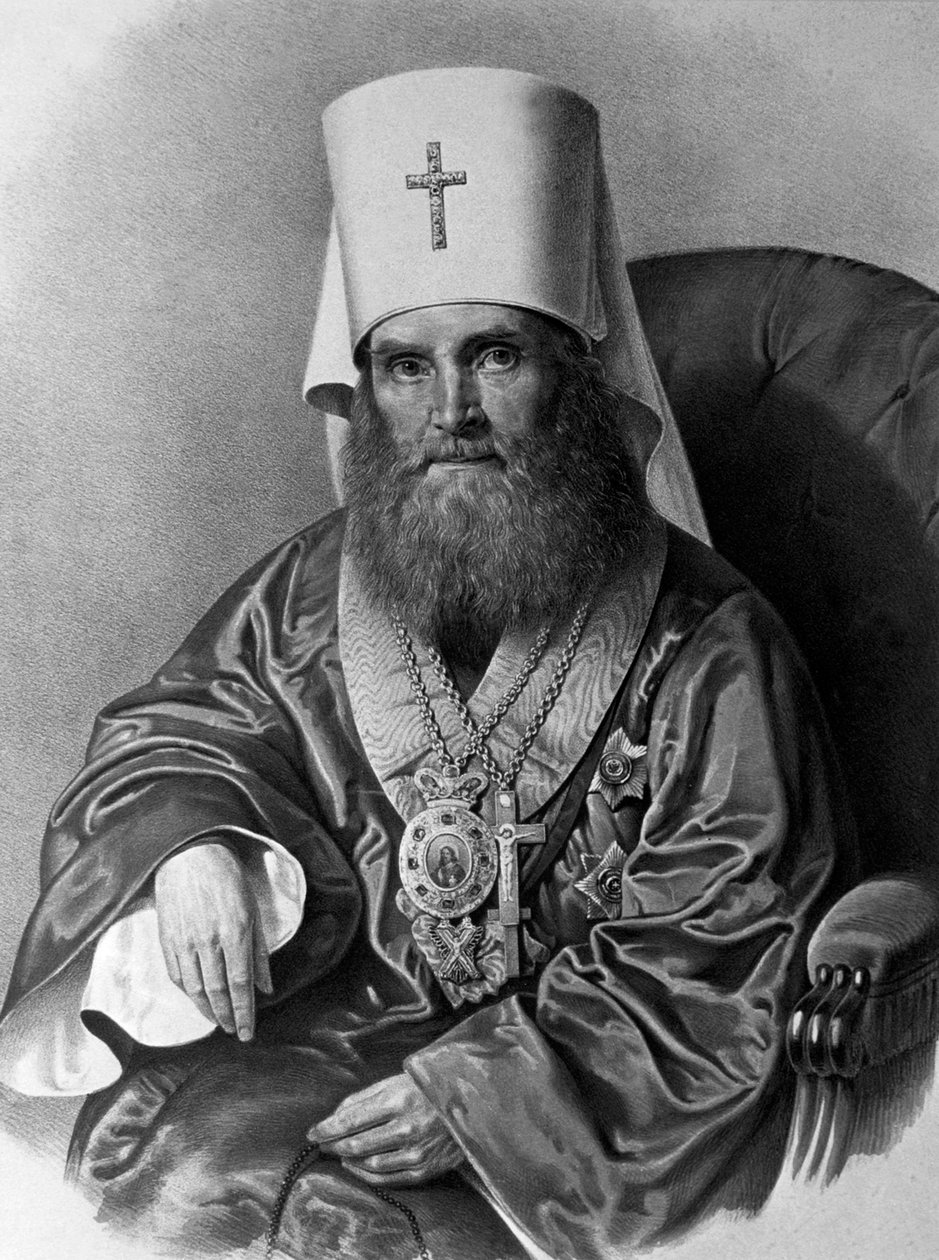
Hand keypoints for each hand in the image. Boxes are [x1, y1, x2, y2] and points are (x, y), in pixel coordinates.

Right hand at [155, 840, 272, 1040]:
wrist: (189, 853)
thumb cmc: (227, 877)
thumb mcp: (253, 909)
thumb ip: (259, 951)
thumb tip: (266, 987)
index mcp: (236, 931)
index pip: (241, 984)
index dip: (245, 1012)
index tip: (247, 1033)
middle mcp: (209, 941)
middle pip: (217, 991)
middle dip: (227, 1017)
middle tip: (233, 1032)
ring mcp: (185, 941)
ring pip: (195, 989)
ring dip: (207, 1010)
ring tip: (217, 1021)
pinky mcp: (167, 939)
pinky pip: (177, 975)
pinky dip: (187, 993)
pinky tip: (196, 999)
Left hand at [309, 1073, 463, 1186]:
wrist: (471, 1105)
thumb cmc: (428, 1089)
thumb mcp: (397, 1081)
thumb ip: (364, 1097)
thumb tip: (335, 1116)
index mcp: (398, 1100)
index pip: (351, 1120)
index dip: (327, 1128)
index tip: (312, 1132)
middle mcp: (406, 1128)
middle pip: (356, 1143)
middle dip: (333, 1144)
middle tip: (322, 1142)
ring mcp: (416, 1152)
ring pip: (368, 1163)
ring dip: (347, 1159)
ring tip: (338, 1151)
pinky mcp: (424, 1170)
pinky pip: (386, 1178)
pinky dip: (365, 1173)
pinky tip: (356, 1165)